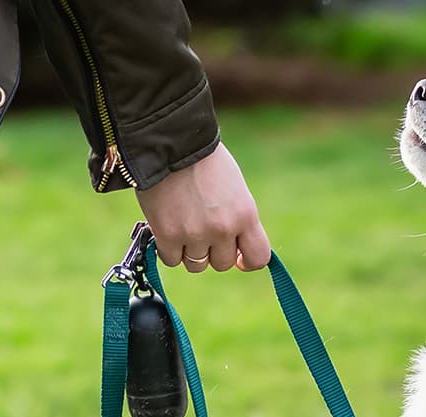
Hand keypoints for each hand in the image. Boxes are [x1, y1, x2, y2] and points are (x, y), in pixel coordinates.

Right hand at [136, 142, 270, 273]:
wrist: (171, 142)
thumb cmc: (204, 161)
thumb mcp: (235, 189)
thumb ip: (238, 219)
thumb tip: (236, 249)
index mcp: (245, 215)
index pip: (258, 258)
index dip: (246, 261)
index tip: (237, 255)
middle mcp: (223, 229)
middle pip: (222, 264)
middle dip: (213, 251)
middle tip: (201, 228)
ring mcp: (195, 234)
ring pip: (196, 265)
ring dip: (189, 250)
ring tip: (182, 224)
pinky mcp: (167, 235)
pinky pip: (171, 260)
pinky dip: (168, 249)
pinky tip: (166, 227)